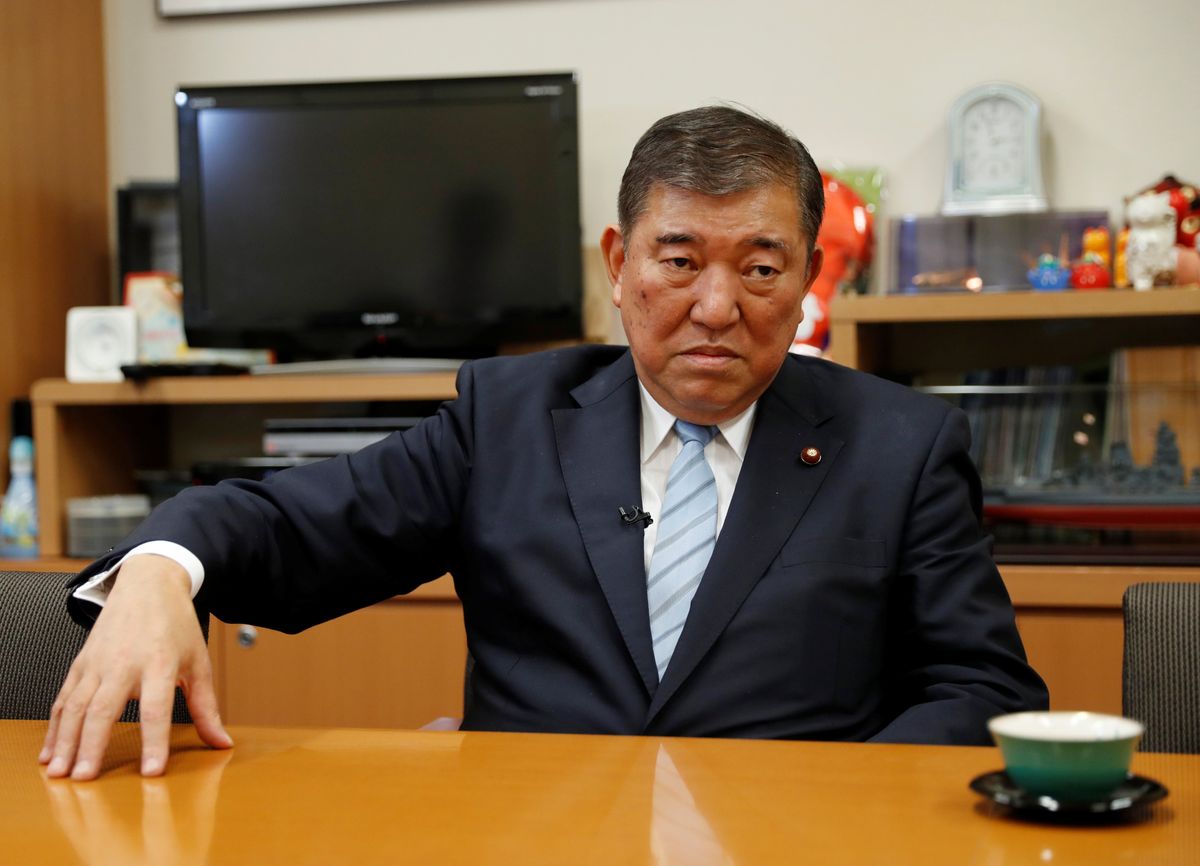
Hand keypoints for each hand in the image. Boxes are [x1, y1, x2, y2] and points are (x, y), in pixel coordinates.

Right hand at [39, 554, 232, 779]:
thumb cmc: (177, 626)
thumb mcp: (198, 662)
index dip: (154, 741)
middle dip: (92, 746)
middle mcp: (124, 662)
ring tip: (59, 773)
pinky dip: (53, 727)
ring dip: (65, 741)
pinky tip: (49, 752)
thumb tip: (222, 743)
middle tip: (86, 779)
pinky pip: (62, 699)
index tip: (151, 772)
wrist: (148, 585)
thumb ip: (206, 707)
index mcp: (160, 662)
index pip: (156, 708)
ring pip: (75, 706)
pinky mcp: (81, 663)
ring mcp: (98, 663)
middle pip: (103, 709)